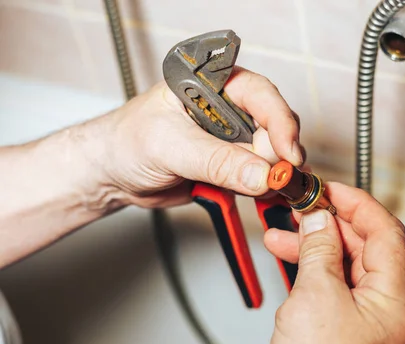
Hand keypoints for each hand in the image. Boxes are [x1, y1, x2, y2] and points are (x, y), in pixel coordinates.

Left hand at [82, 66, 301, 209]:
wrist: (113, 173)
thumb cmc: (127, 141)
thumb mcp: (170, 147)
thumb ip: (217, 161)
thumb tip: (260, 174)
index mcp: (213, 85)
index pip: (260, 94)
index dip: (280, 121)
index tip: (287, 152)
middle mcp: (229, 107)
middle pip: (274, 127)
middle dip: (275, 156)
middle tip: (270, 180)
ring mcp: (233, 137)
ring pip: (272, 154)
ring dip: (270, 175)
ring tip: (257, 189)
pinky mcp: (233, 163)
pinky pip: (261, 175)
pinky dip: (263, 188)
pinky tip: (256, 193)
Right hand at [264, 183, 404, 343]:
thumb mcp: (315, 299)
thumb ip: (320, 251)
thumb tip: (318, 222)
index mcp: (398, 302)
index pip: (386, 232)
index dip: (356, 204)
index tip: (331, 190)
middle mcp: (396, 317)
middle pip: (369, 252)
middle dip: (331, 228)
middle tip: (302, 212)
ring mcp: (378, 331)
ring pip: (352, 275)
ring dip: (319, 253)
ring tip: (284, 239)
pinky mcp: (358, 343)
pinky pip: (344, 298)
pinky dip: (320, 280)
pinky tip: (297, 270)